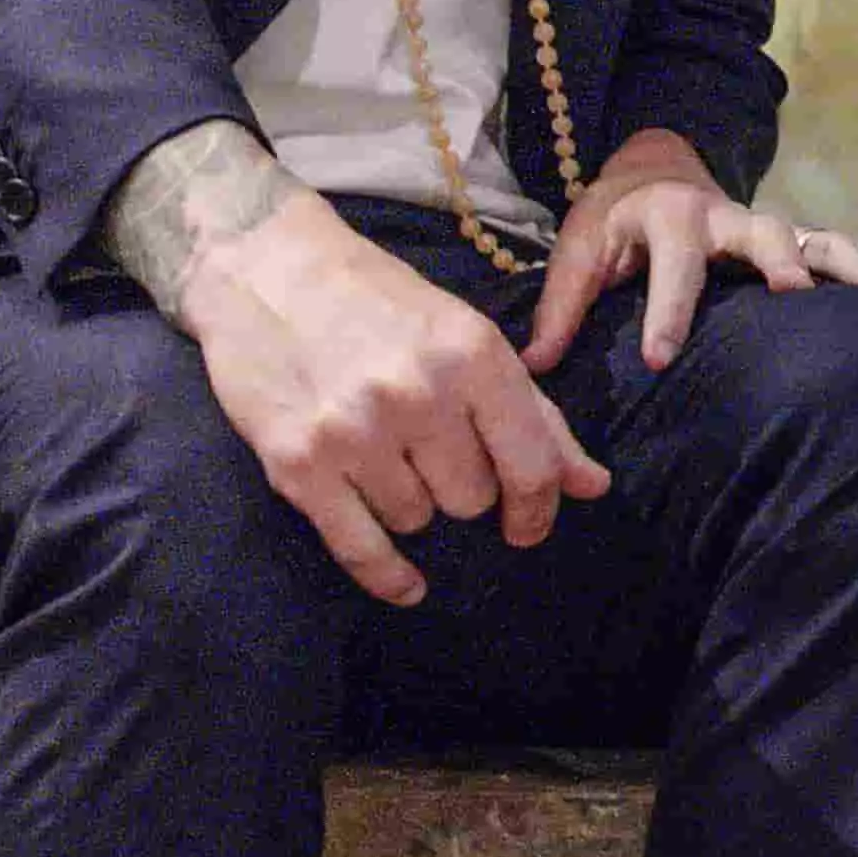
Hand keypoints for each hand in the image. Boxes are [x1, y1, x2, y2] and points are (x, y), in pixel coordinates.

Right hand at [177, 182, 609, 605]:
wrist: (266, 269)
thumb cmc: (381, 303)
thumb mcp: (469, 338)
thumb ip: (534, 414)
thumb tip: (592, 486)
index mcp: (474, 355)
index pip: (532, 464)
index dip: (539, 507)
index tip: (530, 524)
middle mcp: (419, 393)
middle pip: (472, 499)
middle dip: (462, 488)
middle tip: (433, 454)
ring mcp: (354, 430)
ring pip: (417, 519)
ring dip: (411, 502)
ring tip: (386, 454)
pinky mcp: (297, 463)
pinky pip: (360, 547)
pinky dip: (388, 574)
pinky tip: (409, 586)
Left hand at [527, 132, 857, 376]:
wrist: (652, 171)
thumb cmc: (610, 220)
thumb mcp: (576, 250)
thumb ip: (560, 307)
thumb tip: (536, 368)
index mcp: (670, 217)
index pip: (674, 264)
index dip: (668, 311)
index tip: (662, 359)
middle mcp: (728, 217)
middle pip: (763, 232)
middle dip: (777, 265)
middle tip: (790, 301)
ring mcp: (764, 228)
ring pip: (813, 239)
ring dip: (843, 269)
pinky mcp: (788, 243)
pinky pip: (834, 253)